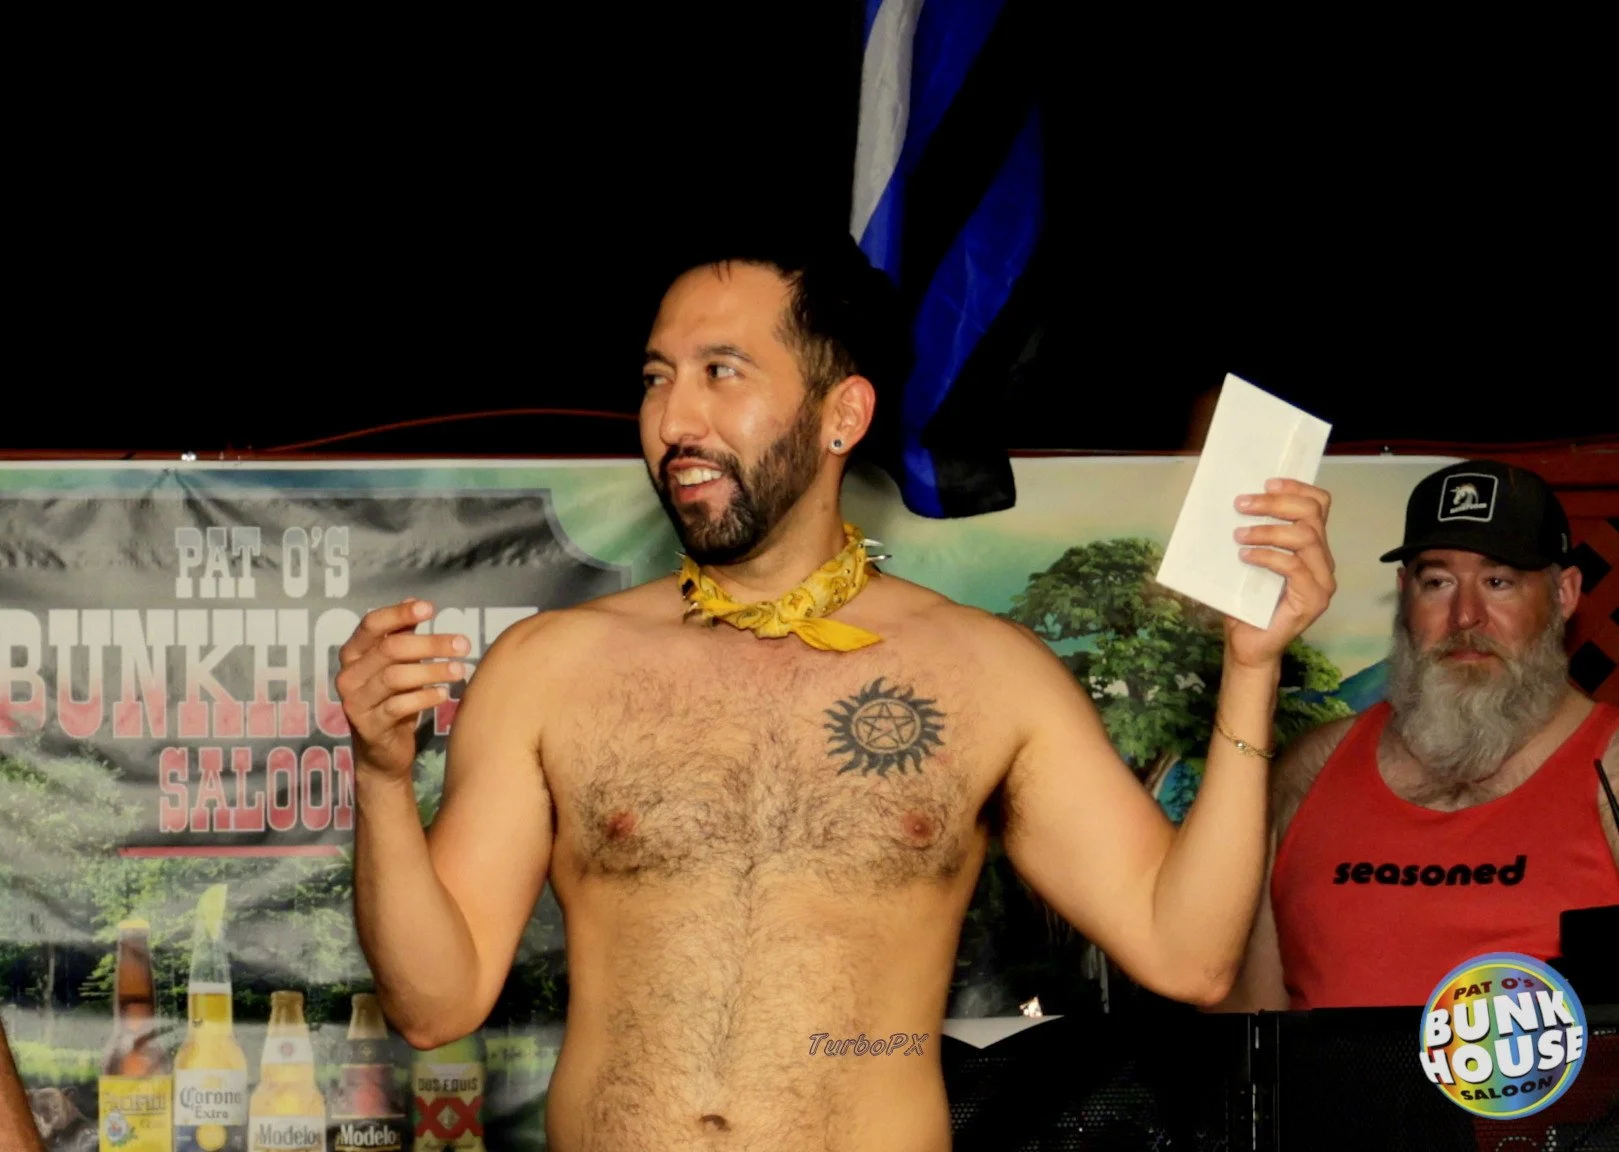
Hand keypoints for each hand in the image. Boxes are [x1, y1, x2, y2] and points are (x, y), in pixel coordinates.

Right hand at [335, 599, 469, 779]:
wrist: (381, 753)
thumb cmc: (391, 700)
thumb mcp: (395, 665)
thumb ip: (401, 635)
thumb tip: (415, 602)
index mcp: (353, 653)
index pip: (372, 624)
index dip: (399, 614)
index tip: (431, 608)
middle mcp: (348, 675)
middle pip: (390, 649)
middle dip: (430, 644)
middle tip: (463, 643)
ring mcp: (355, 701)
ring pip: (395, 677)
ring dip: (433, 670)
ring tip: (460, 670)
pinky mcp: (368, 726)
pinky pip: (399, 706)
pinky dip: (424, 697)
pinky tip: (444, 694)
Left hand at [1225, 478, 1335, 667]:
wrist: (1247, 644)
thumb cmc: (1246, 602)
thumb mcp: (1248, 560)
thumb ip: (1253, 534)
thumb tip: (1235, 502)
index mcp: (1312, 546)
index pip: (1319, 505)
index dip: (1296, 488)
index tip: (1267, 482)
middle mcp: (1323, 560)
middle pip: (1312, 515)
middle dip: (1276, 503)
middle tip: (1242, 504)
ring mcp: (1323, 581)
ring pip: (1305, 537)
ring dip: (1268, 530)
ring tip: (1239, 535)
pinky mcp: (1314, 600)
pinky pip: (1294, 566)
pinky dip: (1267, 557)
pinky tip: (1245, 557)